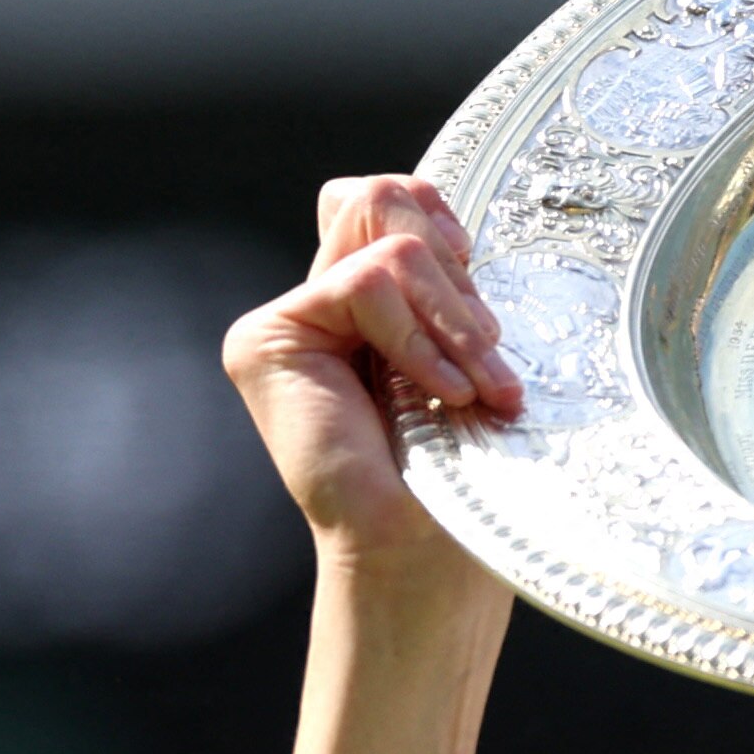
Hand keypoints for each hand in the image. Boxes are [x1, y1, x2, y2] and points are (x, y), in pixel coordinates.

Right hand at [239, 176, 522, 753]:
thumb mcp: (474, 355)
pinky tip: (441, 397)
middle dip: (457, 273)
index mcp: (379, 303)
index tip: (483, 285)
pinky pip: (365, 282)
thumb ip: (446, 280)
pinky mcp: (267, 340)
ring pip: (387, 242)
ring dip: (454, 319)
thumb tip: (436, 209)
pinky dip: (420, 338)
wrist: (432, 556)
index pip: (398, 200)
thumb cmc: (471, 476)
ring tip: (475, 390)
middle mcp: (326, 302)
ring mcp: (292, 321)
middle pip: (383, 198)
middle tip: (487, 352)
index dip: (441, 221)